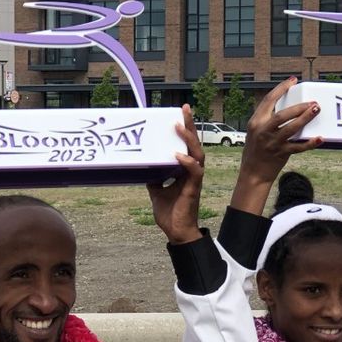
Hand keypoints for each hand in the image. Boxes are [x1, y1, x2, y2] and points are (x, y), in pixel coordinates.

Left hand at [147, 104, 204, 244]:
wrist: (176, 232)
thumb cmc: (170, 212)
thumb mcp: (156, 191)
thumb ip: (154, 178)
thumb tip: (144, 168)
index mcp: (185, 170)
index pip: (187, 145)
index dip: (185, 129)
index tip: (180, 112)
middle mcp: (192, 172)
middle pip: (194, 143)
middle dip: (190, 125)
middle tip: (184, 109)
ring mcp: (194, 180)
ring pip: (197, 154)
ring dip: (188, 139)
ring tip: (179, 127)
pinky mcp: (193, 189)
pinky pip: (194, 172)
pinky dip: (187, 163)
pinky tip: (178, 156)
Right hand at [230, 77, 323, 214]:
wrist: (252, 174)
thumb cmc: (256, 150)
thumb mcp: (256, 131)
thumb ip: (268, 120)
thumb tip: (290, 108)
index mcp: (255, 122)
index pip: (268, 100)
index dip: (281, 89)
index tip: (293, 81)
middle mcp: (263, 131)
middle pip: (282, 114)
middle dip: (299, 106)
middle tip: (312, 102)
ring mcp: (272, 143)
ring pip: (291, 128)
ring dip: (305, 118)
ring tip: (316, 110)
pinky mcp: (281, 154)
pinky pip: (298, 147)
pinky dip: (310, 143)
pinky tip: (320, 138)